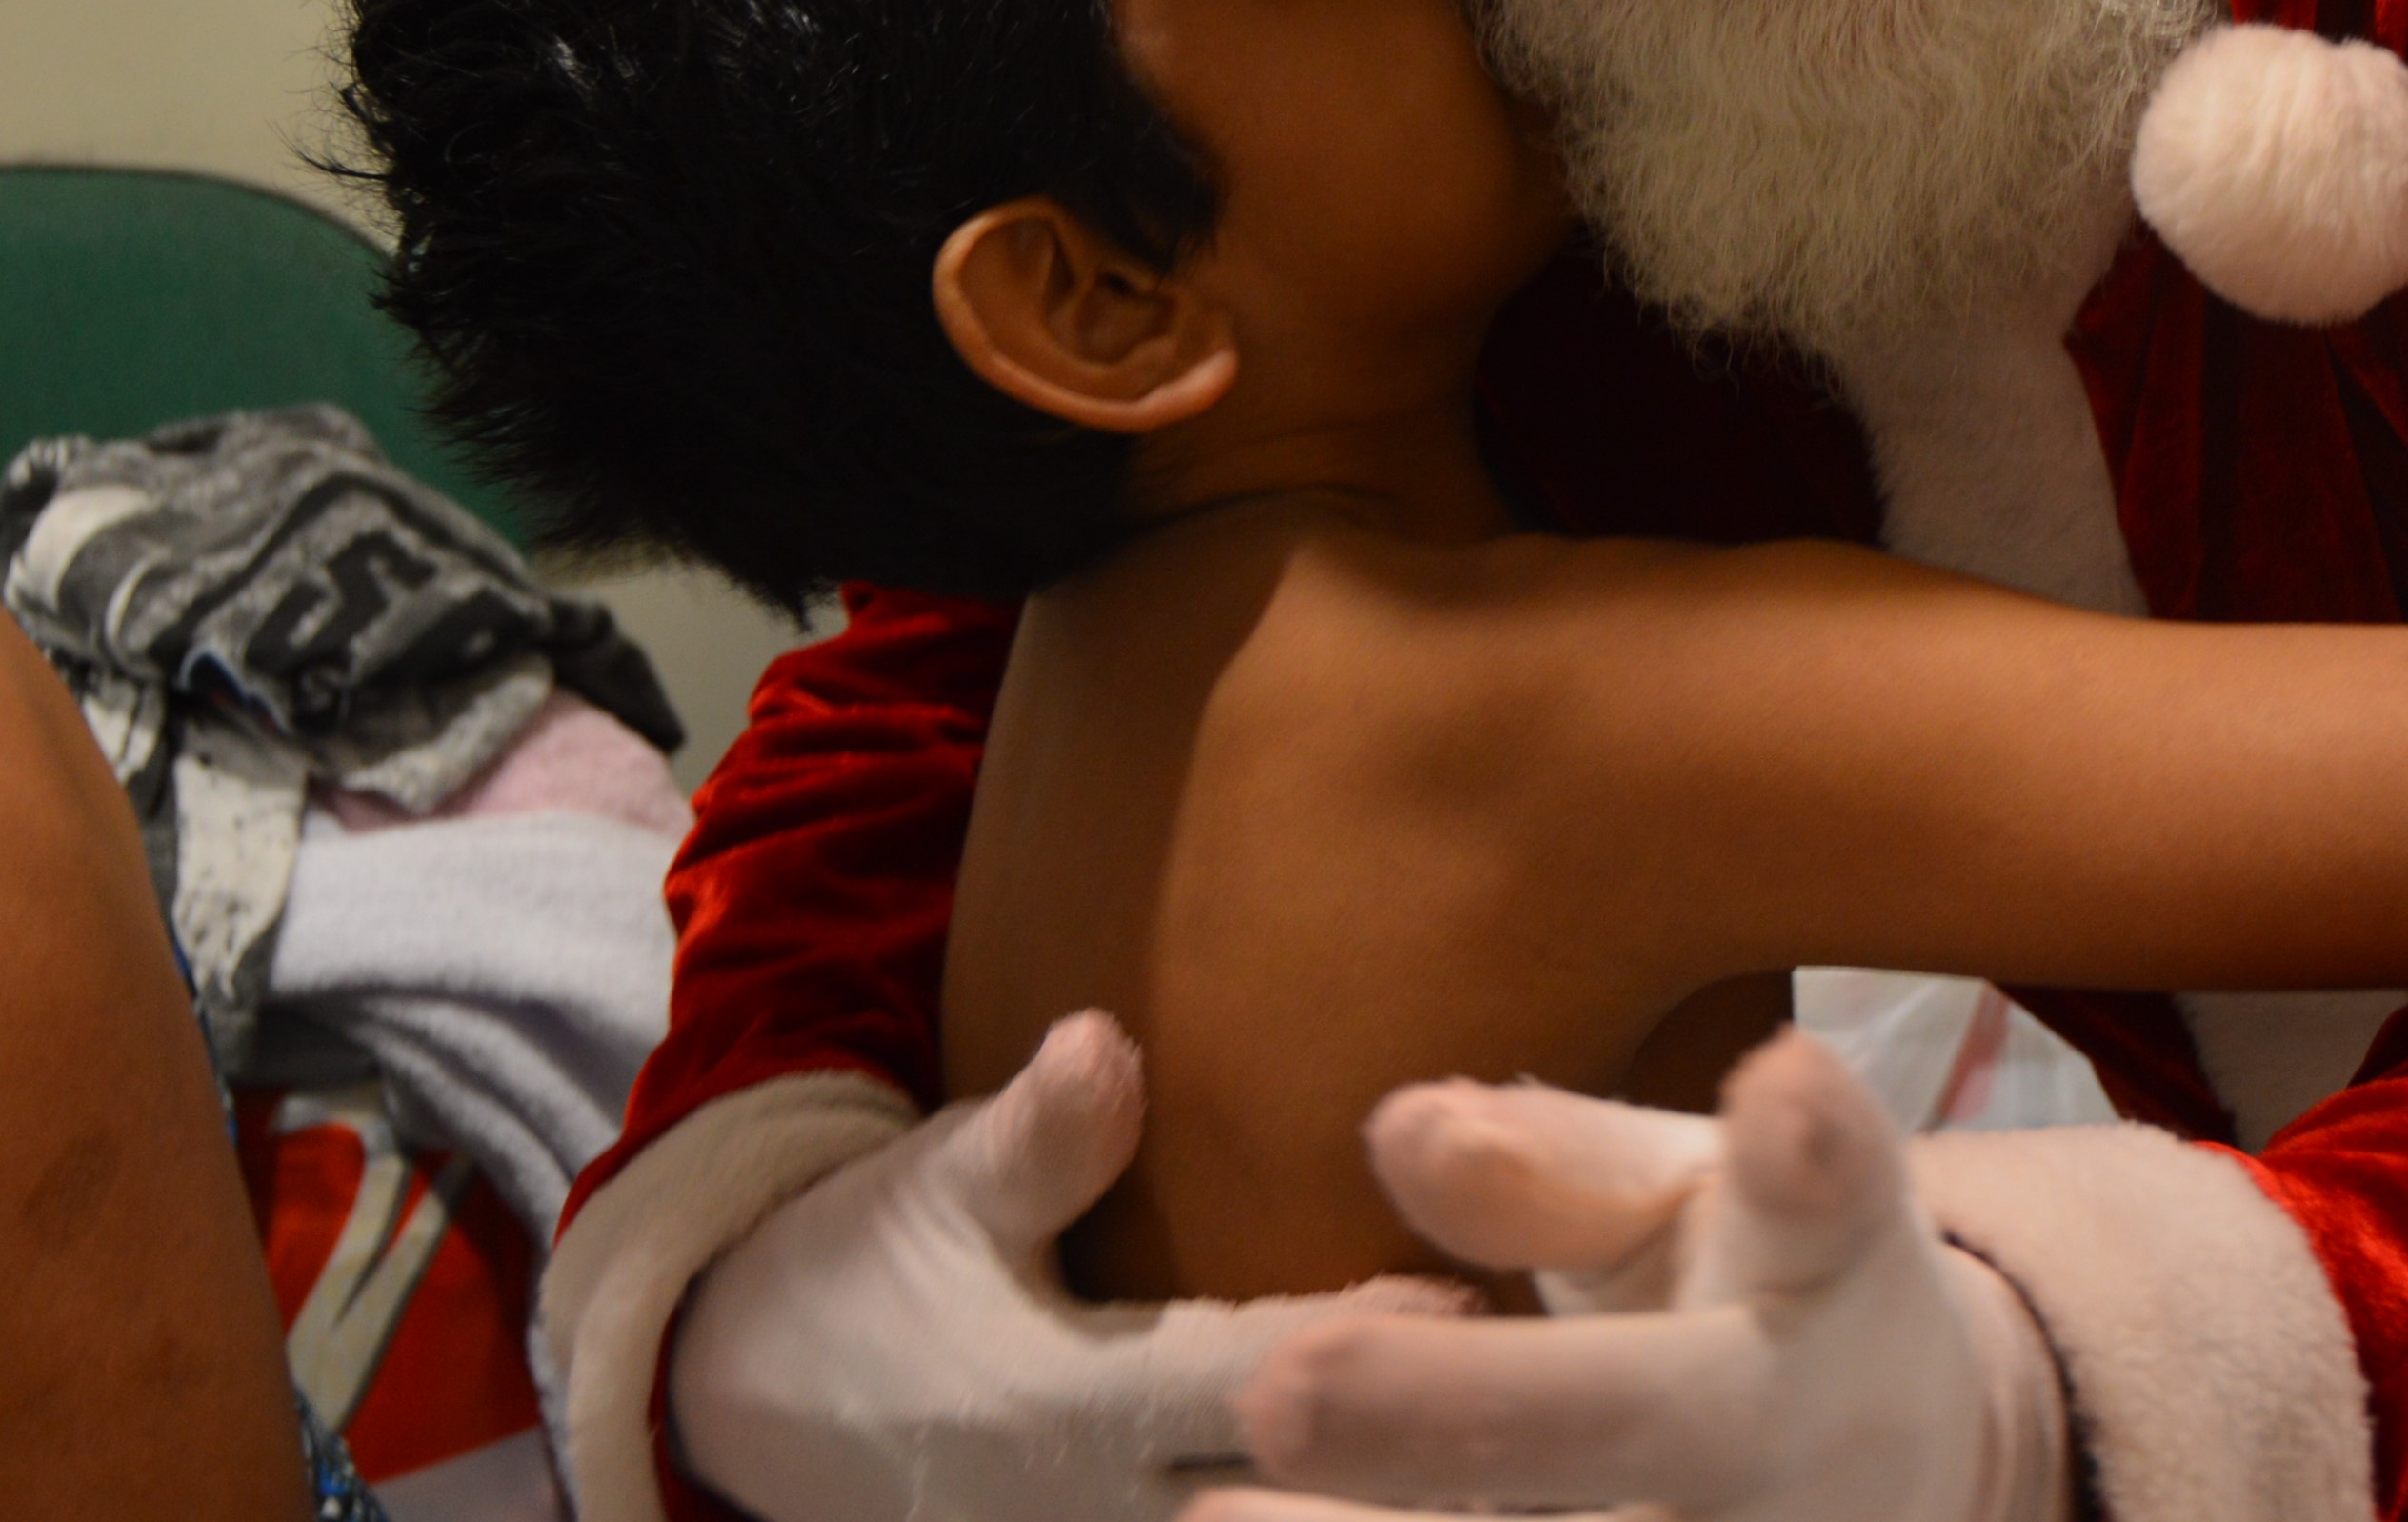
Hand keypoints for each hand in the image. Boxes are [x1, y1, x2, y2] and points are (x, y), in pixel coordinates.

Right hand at [672, 1013, 1458, 1521]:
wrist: (757, 1397)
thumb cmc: (876, 1267)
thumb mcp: (941, 1187)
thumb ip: (1039, 1138)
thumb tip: (1102, 1038)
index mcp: (1068, 1408)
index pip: (1244, 1379)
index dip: (1364, 1344)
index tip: (1476, 1296)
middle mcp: (1099, 1509)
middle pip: (1288, 1496)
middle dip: (1407, 1452)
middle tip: (1545, 1383)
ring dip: (1380, 1494)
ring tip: (1529, 1448)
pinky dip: (1325, 1515)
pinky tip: (1445, 1486)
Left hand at [1182, 1030, 2065, 1521]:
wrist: (1890, 1481)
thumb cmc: (1754, 1300)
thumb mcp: (1693, 1205)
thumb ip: (1557, 1174)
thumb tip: (1401, 1134)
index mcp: (1822, 1266)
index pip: (1822, 1197)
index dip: (1802, 1151)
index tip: (1782, 1090)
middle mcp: (1800, 1431)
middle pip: (1654, 1427)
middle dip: (1471, 1413)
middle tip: (1285, 1385)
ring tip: (1213, 1518)